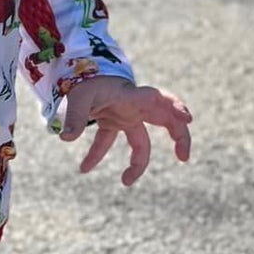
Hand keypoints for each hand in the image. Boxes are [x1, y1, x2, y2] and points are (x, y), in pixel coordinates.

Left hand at [58, 77, 191, 187]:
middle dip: (179, 136)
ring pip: (142, 141)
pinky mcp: (113, 122)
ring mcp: (125, 116)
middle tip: (184, 157)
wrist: (80, 71)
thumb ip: (76, 116)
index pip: (157, 99)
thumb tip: (66, 138)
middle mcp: (134, 107)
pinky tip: (83, 168)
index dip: (175, 107)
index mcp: (131, 96)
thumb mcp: (79, 96)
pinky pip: (111, 142)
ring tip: (126, 182)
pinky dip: (97, 155)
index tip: (187, 119)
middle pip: (165, 121)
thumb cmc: (85, 79)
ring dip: (138, 162)